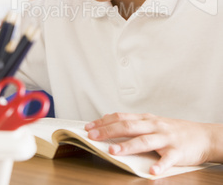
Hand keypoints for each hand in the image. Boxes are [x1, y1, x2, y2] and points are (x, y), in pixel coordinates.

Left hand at [85, 113, 212, 175]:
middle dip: (109, 131)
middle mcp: (154, 126)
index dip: (104, 122)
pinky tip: (152, 172)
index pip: (121, 118)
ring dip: (128, 146)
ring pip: (145, 141)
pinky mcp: (177, 152)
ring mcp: (166, 138)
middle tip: (93, 137)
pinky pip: (168, 159)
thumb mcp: (152, 122)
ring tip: (114, 152)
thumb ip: (133, 122)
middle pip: (129, 127)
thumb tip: (109, 120)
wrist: (202, 135)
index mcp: (146, 119)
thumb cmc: (173, 130)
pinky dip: (160, 165)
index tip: (89, 127)